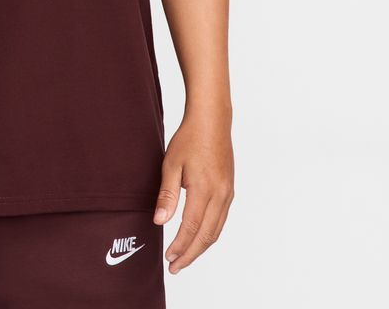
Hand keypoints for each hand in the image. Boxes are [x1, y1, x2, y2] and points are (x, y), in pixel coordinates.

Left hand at [152, 112, 233, 273]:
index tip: (168, 258)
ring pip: (216, 230)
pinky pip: (221, 219)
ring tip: (185, 257)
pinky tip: (199, 237)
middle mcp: (220, 195)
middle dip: (190, 254)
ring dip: (201, 247)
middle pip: (206, 235)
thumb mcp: (171, 164)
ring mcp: (228, 193)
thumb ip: (167, 195)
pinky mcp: (229, 190)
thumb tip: (159, 222)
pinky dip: (210, 234)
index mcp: (204, 190)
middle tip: (175, 267)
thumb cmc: (189, 139)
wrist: (212, 121)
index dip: (180, 246)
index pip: (191, 228)